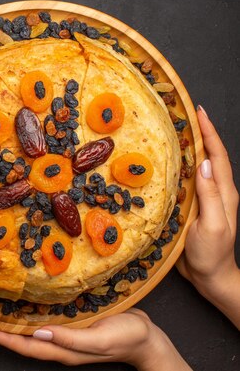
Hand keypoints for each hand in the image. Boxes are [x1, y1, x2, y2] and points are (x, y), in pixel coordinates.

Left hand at [0, 308, 190, 369]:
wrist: (147, 338)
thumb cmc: (125, 337)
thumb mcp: (98, 338)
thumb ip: (69, 338)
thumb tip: (38, 334)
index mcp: (64, 350)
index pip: (26, 346)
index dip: (3, 339)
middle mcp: (61, 345)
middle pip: (25, 342)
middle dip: (2, 333)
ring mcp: (68, 337)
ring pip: (33, 334)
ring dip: (14, 327)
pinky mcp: (75, 327)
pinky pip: (47, 325)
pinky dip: (32, 319)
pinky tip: (26, 310)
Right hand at [175, 106, 239, 327]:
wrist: (211, 277)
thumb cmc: (212, 254)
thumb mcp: (212, 226)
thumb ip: (210, 196)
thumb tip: (204, 164)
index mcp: (224, 193)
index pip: (217, 156)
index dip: (209, 133)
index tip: (198, 113)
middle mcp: (216, 192)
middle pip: (209, 156)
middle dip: (200, 133)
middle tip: (184, 115)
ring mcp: (204, 200)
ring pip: (198, 167)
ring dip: (190, 147)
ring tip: (174, 131)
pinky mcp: (193, 208)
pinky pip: (187, 181)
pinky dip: (180, 166)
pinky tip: (167, 163)